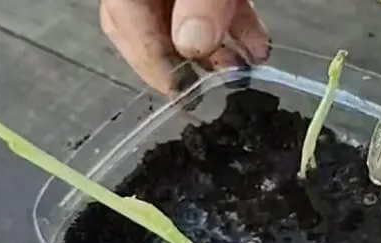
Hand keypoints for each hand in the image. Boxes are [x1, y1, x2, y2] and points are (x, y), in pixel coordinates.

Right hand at [100, 0, 269, 94]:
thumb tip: (193, 45)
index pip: (123, 18)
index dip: (150, 60)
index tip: (179, 94)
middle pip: (147, 24)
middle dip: (178, 62)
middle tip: (201, 94)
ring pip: (184, 18)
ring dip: (215, 50)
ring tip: (240, 74)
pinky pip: (216, 4)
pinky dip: (235, 28)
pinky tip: (257, 50)